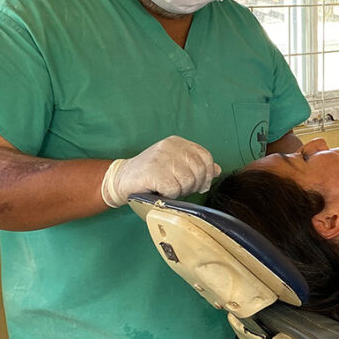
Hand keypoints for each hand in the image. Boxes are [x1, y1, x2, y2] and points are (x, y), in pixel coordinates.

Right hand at [101, 135, 220, 207]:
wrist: (121, 179)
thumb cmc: (151, 175)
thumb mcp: (175, 166)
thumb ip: (195, 166)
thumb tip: (217, 170)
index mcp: (178, 143)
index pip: (205, 156)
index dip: (208, 174)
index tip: (202, 185)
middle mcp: (171, 146)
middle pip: (199, 170)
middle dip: (194, 185)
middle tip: (182, 190)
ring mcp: (162, 157)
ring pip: (188, 180)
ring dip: (181, 191)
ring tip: (170, 190)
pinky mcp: (154, 171)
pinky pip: (174, 189)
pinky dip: (170, 195)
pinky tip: (161, 191)